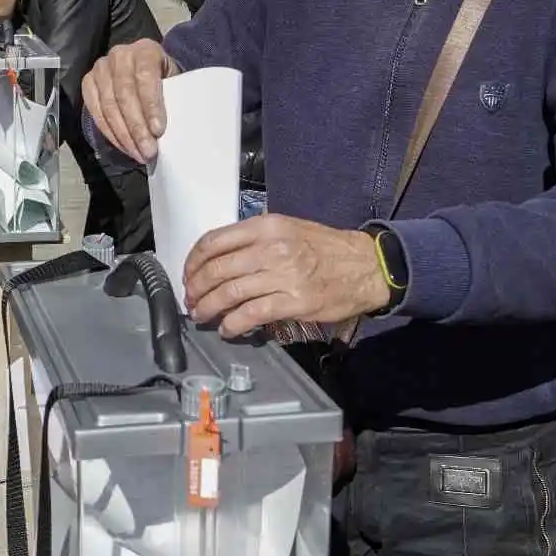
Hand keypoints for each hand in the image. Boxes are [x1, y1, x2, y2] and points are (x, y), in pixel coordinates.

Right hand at [80, 39, 178, 162]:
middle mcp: (120, 55)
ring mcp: (100, 68)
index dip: (151, 105)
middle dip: (136, 127)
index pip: (145, 77)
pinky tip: (123, 146)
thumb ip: (172, 97)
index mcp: (146, 50)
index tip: (158, 131)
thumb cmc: (163, 79)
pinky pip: (95, 111)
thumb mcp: (174, 82)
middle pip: (124, 94)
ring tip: (138, 154)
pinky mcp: (88, 82)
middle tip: (148, 152)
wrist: (144, 70)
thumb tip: (171, 131)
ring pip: (108, 105)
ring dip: (123, 135)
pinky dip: (109, 132)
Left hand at [182, 214, 390, 337]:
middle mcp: (271, 248)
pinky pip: (252, 314)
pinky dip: (233, 324)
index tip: (189, 275)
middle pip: (217, 269)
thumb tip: (220, 258)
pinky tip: (227, 329)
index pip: (214, 242)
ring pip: (230, 293)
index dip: (193, 261)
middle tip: (191, 300)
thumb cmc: (325, 247)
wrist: (366, 265)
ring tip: (202, 316)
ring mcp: (283, 275)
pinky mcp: (294, 302)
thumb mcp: (288, 228)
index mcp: (266, 227)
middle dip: (196, 288)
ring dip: (209, 308)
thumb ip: (254, 239)